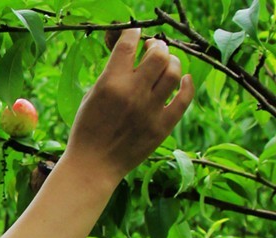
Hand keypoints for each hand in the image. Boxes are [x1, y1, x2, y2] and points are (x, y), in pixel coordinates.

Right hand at [66, 30, 193, 184]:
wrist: (92, 167)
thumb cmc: (87, 132)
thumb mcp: (91, 97)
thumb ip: (111, 75)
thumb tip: (131, 57)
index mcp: (111, 83)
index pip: (129, 43)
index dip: (134, 33)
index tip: (135, 35)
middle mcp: (133, 94)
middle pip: (158, 54)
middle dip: (157, 46)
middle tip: (153, 50)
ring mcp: (149, 111)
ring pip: (173, 72)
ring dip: (172, 62)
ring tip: (166, 65)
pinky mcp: (161, 128)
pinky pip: (184, 99)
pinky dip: (187, 85)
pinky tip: (184, 80)